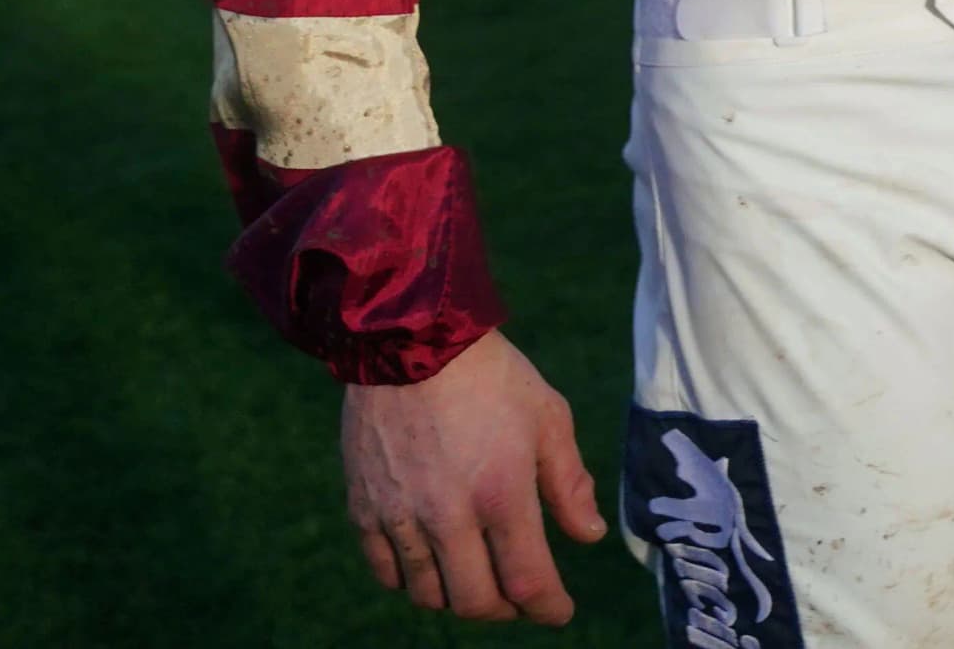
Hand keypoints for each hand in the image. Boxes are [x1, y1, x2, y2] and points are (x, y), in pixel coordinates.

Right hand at [341, 327, 605, 624]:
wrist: (408, 342)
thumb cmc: (491, 376)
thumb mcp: (549, 418)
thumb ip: (569, 483)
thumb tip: (589, 536)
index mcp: (500, 493)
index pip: (527, 581)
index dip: (548, 608)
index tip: (559, 613)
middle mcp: (447, 516)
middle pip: (475, 601)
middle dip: (505, 610)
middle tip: (520, 599)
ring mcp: (399, 517)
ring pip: (428, 594)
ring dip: (458, 598)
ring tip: (479, 580)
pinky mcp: (363, 509)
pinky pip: (386, 572)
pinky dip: (411, 580)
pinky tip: (432, 565)